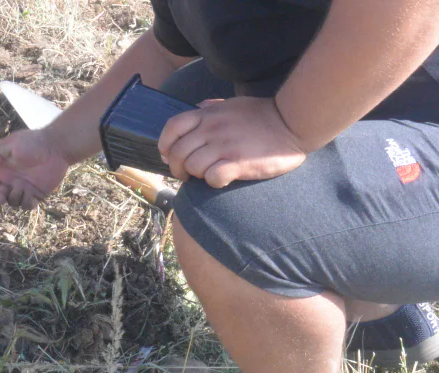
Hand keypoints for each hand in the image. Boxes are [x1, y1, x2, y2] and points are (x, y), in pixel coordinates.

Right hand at [0, 129, 70, 209]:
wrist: (55, 146)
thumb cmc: (33, 142)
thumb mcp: (12, 143)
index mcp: (2, 170)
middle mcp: (11, 181)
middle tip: (0, 198)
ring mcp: (23, 188)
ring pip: (13, 202)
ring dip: (14, 198)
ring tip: (22, 187)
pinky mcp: (36, 193)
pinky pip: (27, 205)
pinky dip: (27, 203)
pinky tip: (31, 196)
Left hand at [158, 97, 307, 187]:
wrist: (294, 121)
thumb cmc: (263, 115)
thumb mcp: (232, 104)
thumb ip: (211, 107)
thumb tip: (196, 108)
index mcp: (208, 115)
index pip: (172, 127)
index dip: (165, 145)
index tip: (169, 155)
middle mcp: (212, 129)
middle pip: (177, 153)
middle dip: (177, 168)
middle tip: (188, 174)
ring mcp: (224, 146)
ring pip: (192, 167)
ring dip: (197, 175)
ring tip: (208, 174)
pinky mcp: (238, 162)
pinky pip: (212, 178)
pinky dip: (214, 182)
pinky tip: (224, 179)